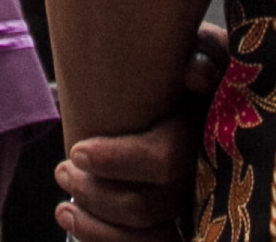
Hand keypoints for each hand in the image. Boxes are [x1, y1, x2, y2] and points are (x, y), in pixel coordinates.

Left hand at [55, 25, 224, 238]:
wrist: (213, 93)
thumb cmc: (201, 67)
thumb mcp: (211, 52)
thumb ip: (208, 54)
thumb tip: (192, 75)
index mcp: (210, 134)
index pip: (164, 160)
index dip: (118, 161)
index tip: (76, 149)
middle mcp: (207, 180)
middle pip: (147, 206)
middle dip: (95, 193)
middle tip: (63, 169)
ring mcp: (198, 210)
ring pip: (146, 235)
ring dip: (95, 222)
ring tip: (64, 203)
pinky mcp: (183, 226)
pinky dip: (105, 240)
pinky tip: (74, 219)